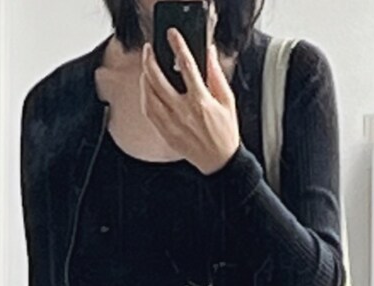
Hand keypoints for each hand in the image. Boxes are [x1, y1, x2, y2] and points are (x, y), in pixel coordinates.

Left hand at [140, 28, 240, 174]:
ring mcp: (172, 123)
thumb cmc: (225, 134)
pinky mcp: (166, 133)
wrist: (220, 162)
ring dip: (145, 78)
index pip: (187, 65)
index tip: (172, 35)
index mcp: (200, 101)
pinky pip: (148, 111)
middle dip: (150, 60)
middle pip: (158, 79)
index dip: (178, 46)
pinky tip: (147, 90)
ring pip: (149, 95)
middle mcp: (183, 111)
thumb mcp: (227, 101)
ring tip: (146, 69)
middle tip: (149, 50)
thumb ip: (217, 75)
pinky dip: (145, 97)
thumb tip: (210, 54)